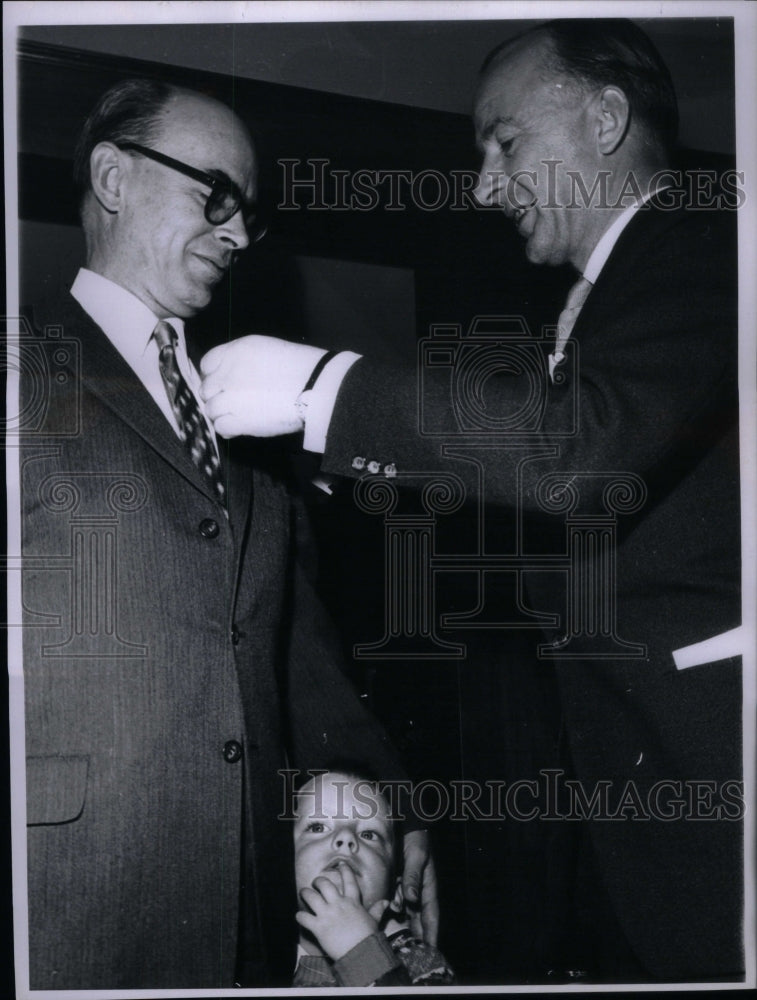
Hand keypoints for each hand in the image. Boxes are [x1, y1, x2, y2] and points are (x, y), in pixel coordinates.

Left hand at [200, 335, 326, 436]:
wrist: (314, 386)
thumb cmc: (299, 366)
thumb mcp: (265, 349)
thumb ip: (241, 359)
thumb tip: (229, 374)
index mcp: (234, 352)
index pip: (207, 364)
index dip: (214, 376)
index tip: (223, 383)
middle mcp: (227, 374)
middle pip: (206, 389)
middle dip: (217, 396)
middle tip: (233, 401)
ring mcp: (230, 399)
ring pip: (211, 409)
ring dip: (222, 413)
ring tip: (239, 415)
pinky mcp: (239, 421)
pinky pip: (220, 427)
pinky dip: (228, 428)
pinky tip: (240, 427)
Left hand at [296, 861, 385, 960]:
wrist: (361, 952)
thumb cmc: (368, 937)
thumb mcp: (374, 920)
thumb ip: (377, 910)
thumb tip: (386, 902)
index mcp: (352, 902)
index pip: (349, 881)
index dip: (345, 870)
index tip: (341, 864)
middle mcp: (338, 904)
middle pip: (324, 884)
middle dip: (318, 881)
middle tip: (315, 883)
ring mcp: (327, 914)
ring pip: (311, 896)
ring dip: (305, 893)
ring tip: (303, 893)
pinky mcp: (319, 927)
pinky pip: (304, 917)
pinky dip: (300, 916)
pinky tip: (299, 916)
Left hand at [402, 829, 438, 945]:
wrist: (408, 823)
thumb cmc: (416, 839)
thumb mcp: (416, 856)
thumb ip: (413, 877)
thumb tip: (411, 899)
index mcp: (428, 886)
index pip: (431, 915)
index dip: (431, 933)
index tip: (431, 949)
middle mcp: (419, 889)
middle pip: (419, 918)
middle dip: (417, 935)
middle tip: (412, 954)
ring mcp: (409, 886)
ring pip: (407, 911)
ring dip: (404, 925)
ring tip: (397, 944)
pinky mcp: (400, 881)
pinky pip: (397, 900)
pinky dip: (393, 911)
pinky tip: (385, 920)